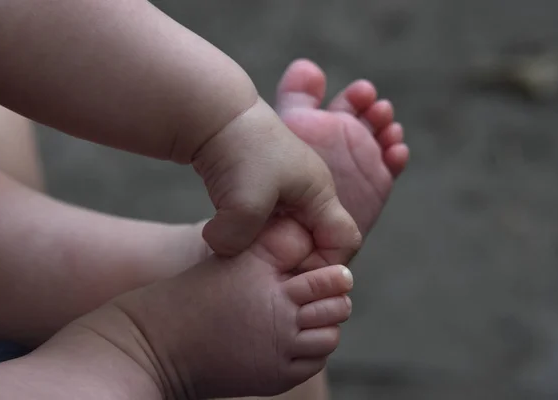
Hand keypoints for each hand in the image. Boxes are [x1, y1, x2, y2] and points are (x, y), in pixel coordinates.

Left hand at [192, 98, 360, 265]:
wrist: (214, 113)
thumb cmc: (238, 151)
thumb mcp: (243, 203)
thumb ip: (237, 239)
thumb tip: (222, 247)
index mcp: (321, 191)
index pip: (343, 242)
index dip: (322, 264)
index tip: (287, 271)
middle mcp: (311, 188)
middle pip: (319, 238)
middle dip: (298, 256)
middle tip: (267, 263)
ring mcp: (289, 183)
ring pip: (292, 230)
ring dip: (275, 243)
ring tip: (248, 243)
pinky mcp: (266, 182)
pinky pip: (271, 218)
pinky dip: (259, 230)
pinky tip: (236, 227)